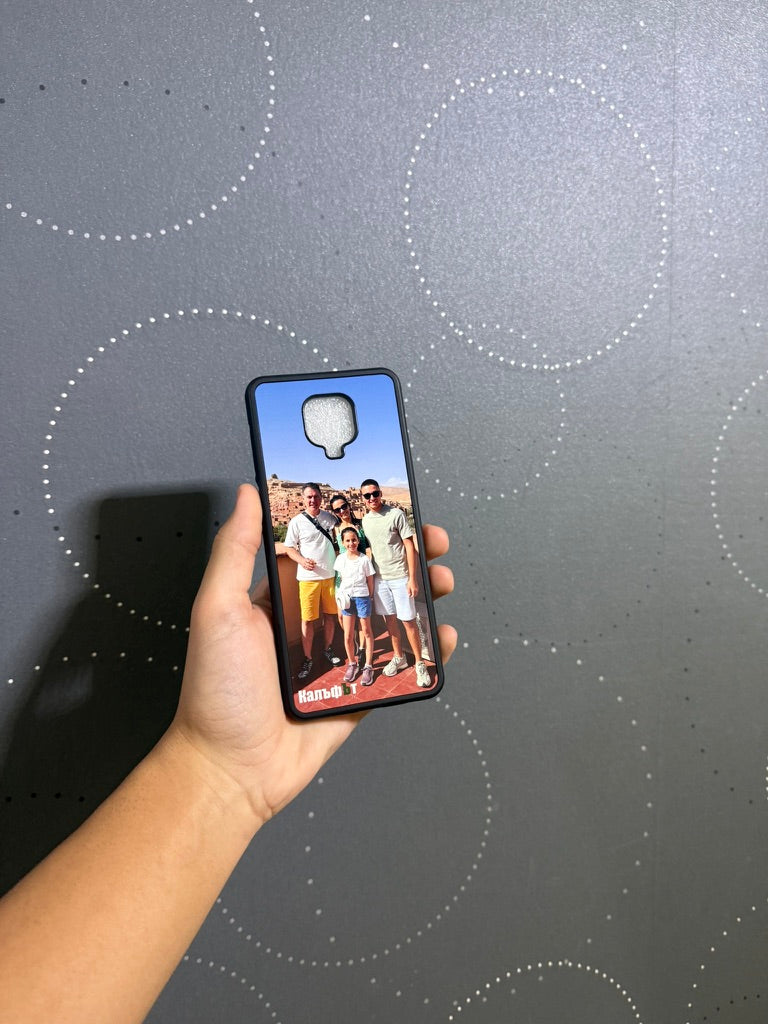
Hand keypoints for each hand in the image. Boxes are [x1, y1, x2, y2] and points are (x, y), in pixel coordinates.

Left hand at [170, 484, 455, 830]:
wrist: (230, 770)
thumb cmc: (215, 690)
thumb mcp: (218, 608)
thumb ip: (234, 549)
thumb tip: (247, 493)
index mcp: (284, 598)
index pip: (331, 552)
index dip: (363, 531)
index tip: (391, 512)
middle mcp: (315, 623)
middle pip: (370, 581)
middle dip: (403, 559)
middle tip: (431, 542)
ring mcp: (339, 657)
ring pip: (390, 619)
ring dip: (421, 598)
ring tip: (441, 582)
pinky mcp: (357, 693)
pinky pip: (397, 667)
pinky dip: (426, 651)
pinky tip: (443, 637)